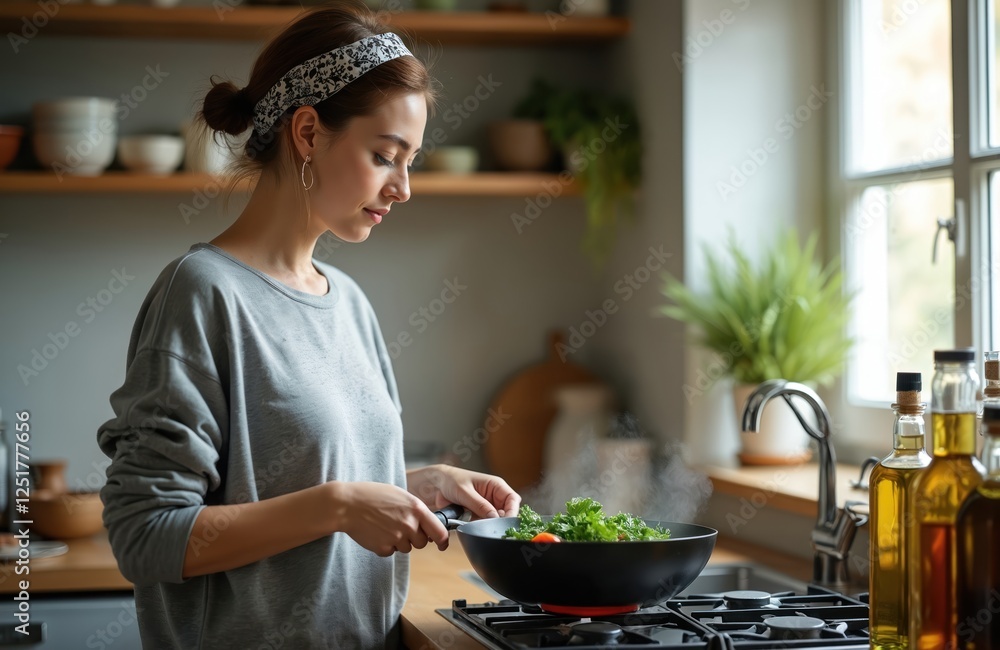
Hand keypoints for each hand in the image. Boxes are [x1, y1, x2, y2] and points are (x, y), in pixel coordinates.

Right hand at [330, 482, 448, 556]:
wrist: (347, 504)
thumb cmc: (372, 495)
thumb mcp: (400, 495)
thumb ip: (416, 510)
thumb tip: (428, 525)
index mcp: (416, 509)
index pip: (439, 532)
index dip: (443, 540)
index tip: (442, 543)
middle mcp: (409, 525)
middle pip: (422, 543)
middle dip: (414, 538)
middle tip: (399, 526)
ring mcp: (396, 538)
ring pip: (406, 548)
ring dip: (399, 541)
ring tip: (384, 526)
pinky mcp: (383, 548)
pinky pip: (390, 551)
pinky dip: (385, 545)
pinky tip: (376, 532)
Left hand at [407, 464, 520, 519]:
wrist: (437, 485)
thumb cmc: (452, 481)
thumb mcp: (466, 492)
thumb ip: (480, 505)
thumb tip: (495, 517)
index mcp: (496, 485)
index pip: (512, 499)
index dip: (512, 512)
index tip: (505, 523)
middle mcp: (495, 496)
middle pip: (507, 512)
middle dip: (501, 521)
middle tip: (493, 529)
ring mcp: (487, 506)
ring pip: (496, 520)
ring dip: (490, 525)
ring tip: (480, 527)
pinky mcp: (479, 515)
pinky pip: (485, 524)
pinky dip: (481, 527)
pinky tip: (474, 527)